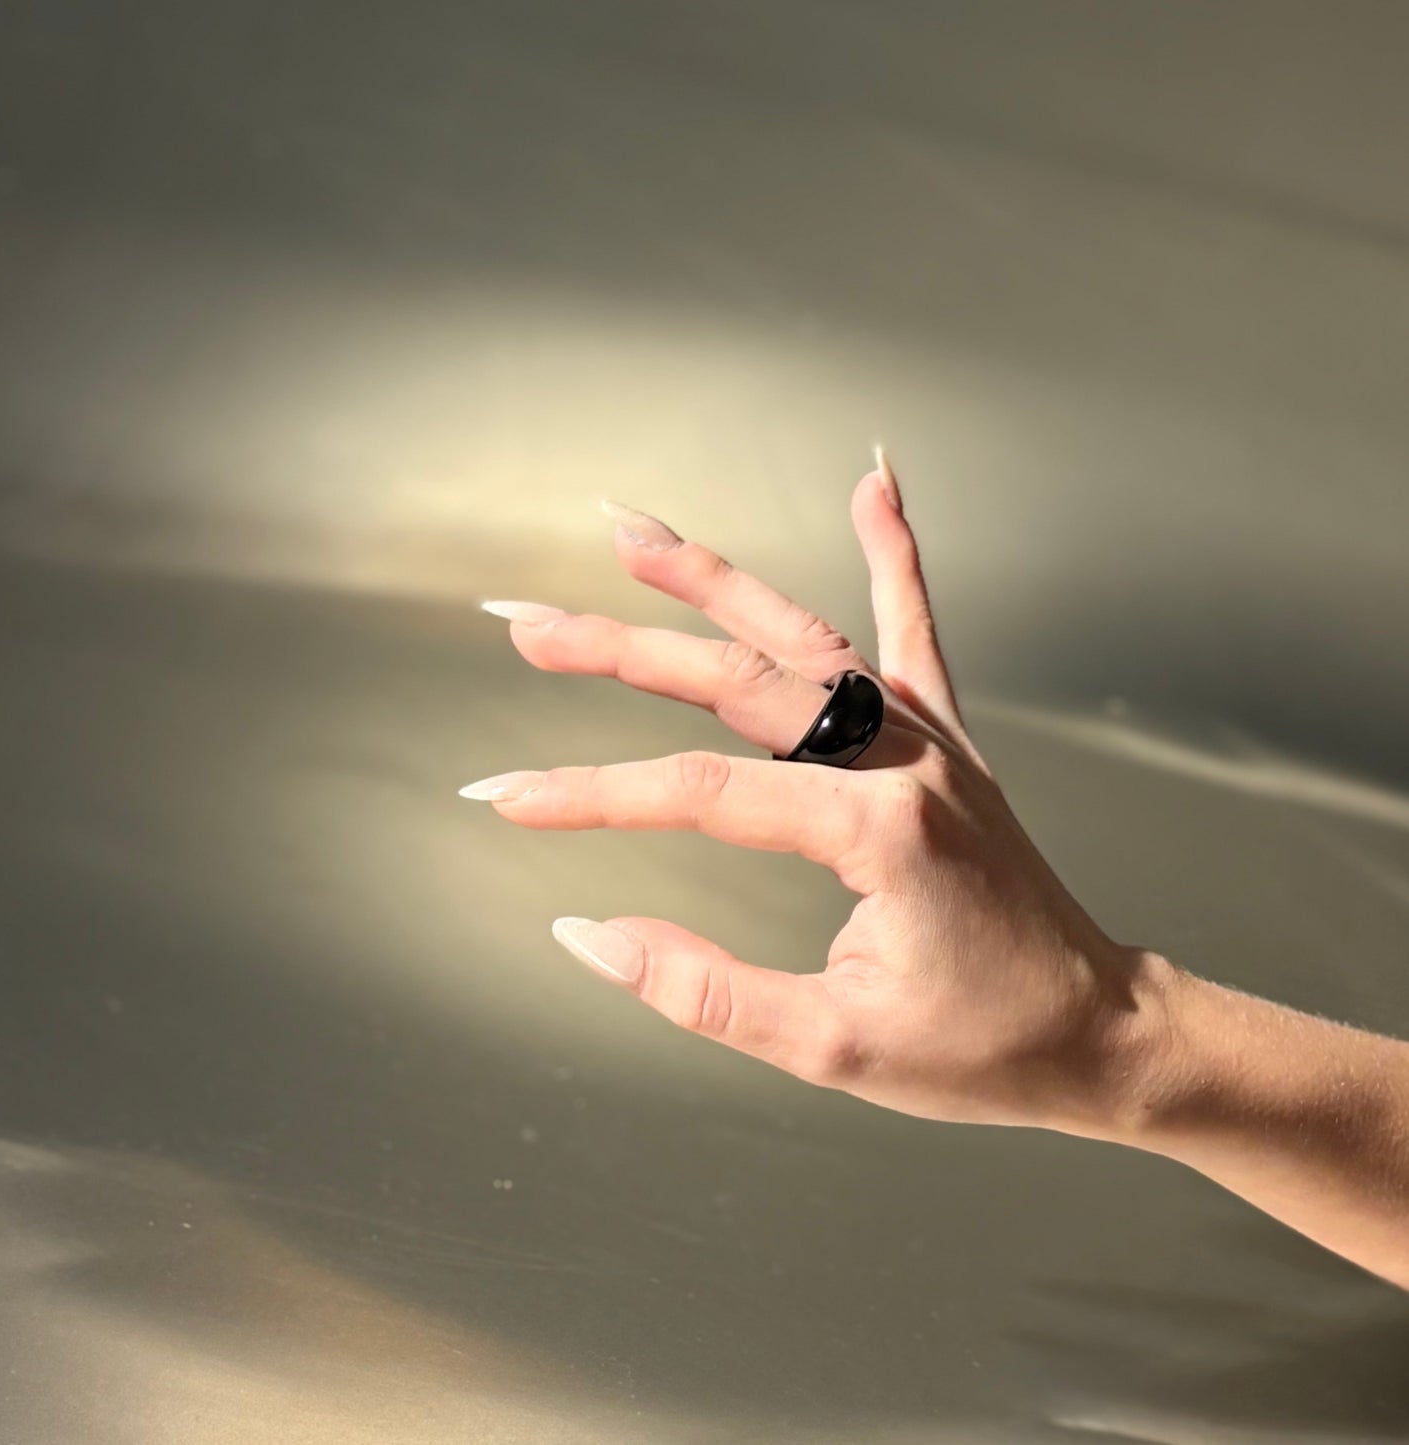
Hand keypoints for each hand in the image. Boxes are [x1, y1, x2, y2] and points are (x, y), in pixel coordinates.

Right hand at [461, 453, 1162, 1137]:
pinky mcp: (947, 739)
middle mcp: (905, 759)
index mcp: (879, 832)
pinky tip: (875, 480)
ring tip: (627, 531)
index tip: (505, 801)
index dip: (592, 796)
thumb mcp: (833, 1049)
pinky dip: (893, 551)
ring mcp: (929, 738)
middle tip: (525, 624)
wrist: (1102, 1031)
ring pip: (804, 634)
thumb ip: (704, 991)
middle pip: (738, 683)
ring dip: (711, 580)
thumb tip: (585, 934)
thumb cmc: (980, 1051)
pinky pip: (914, 631)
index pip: (703, 793)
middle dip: (620, 650)